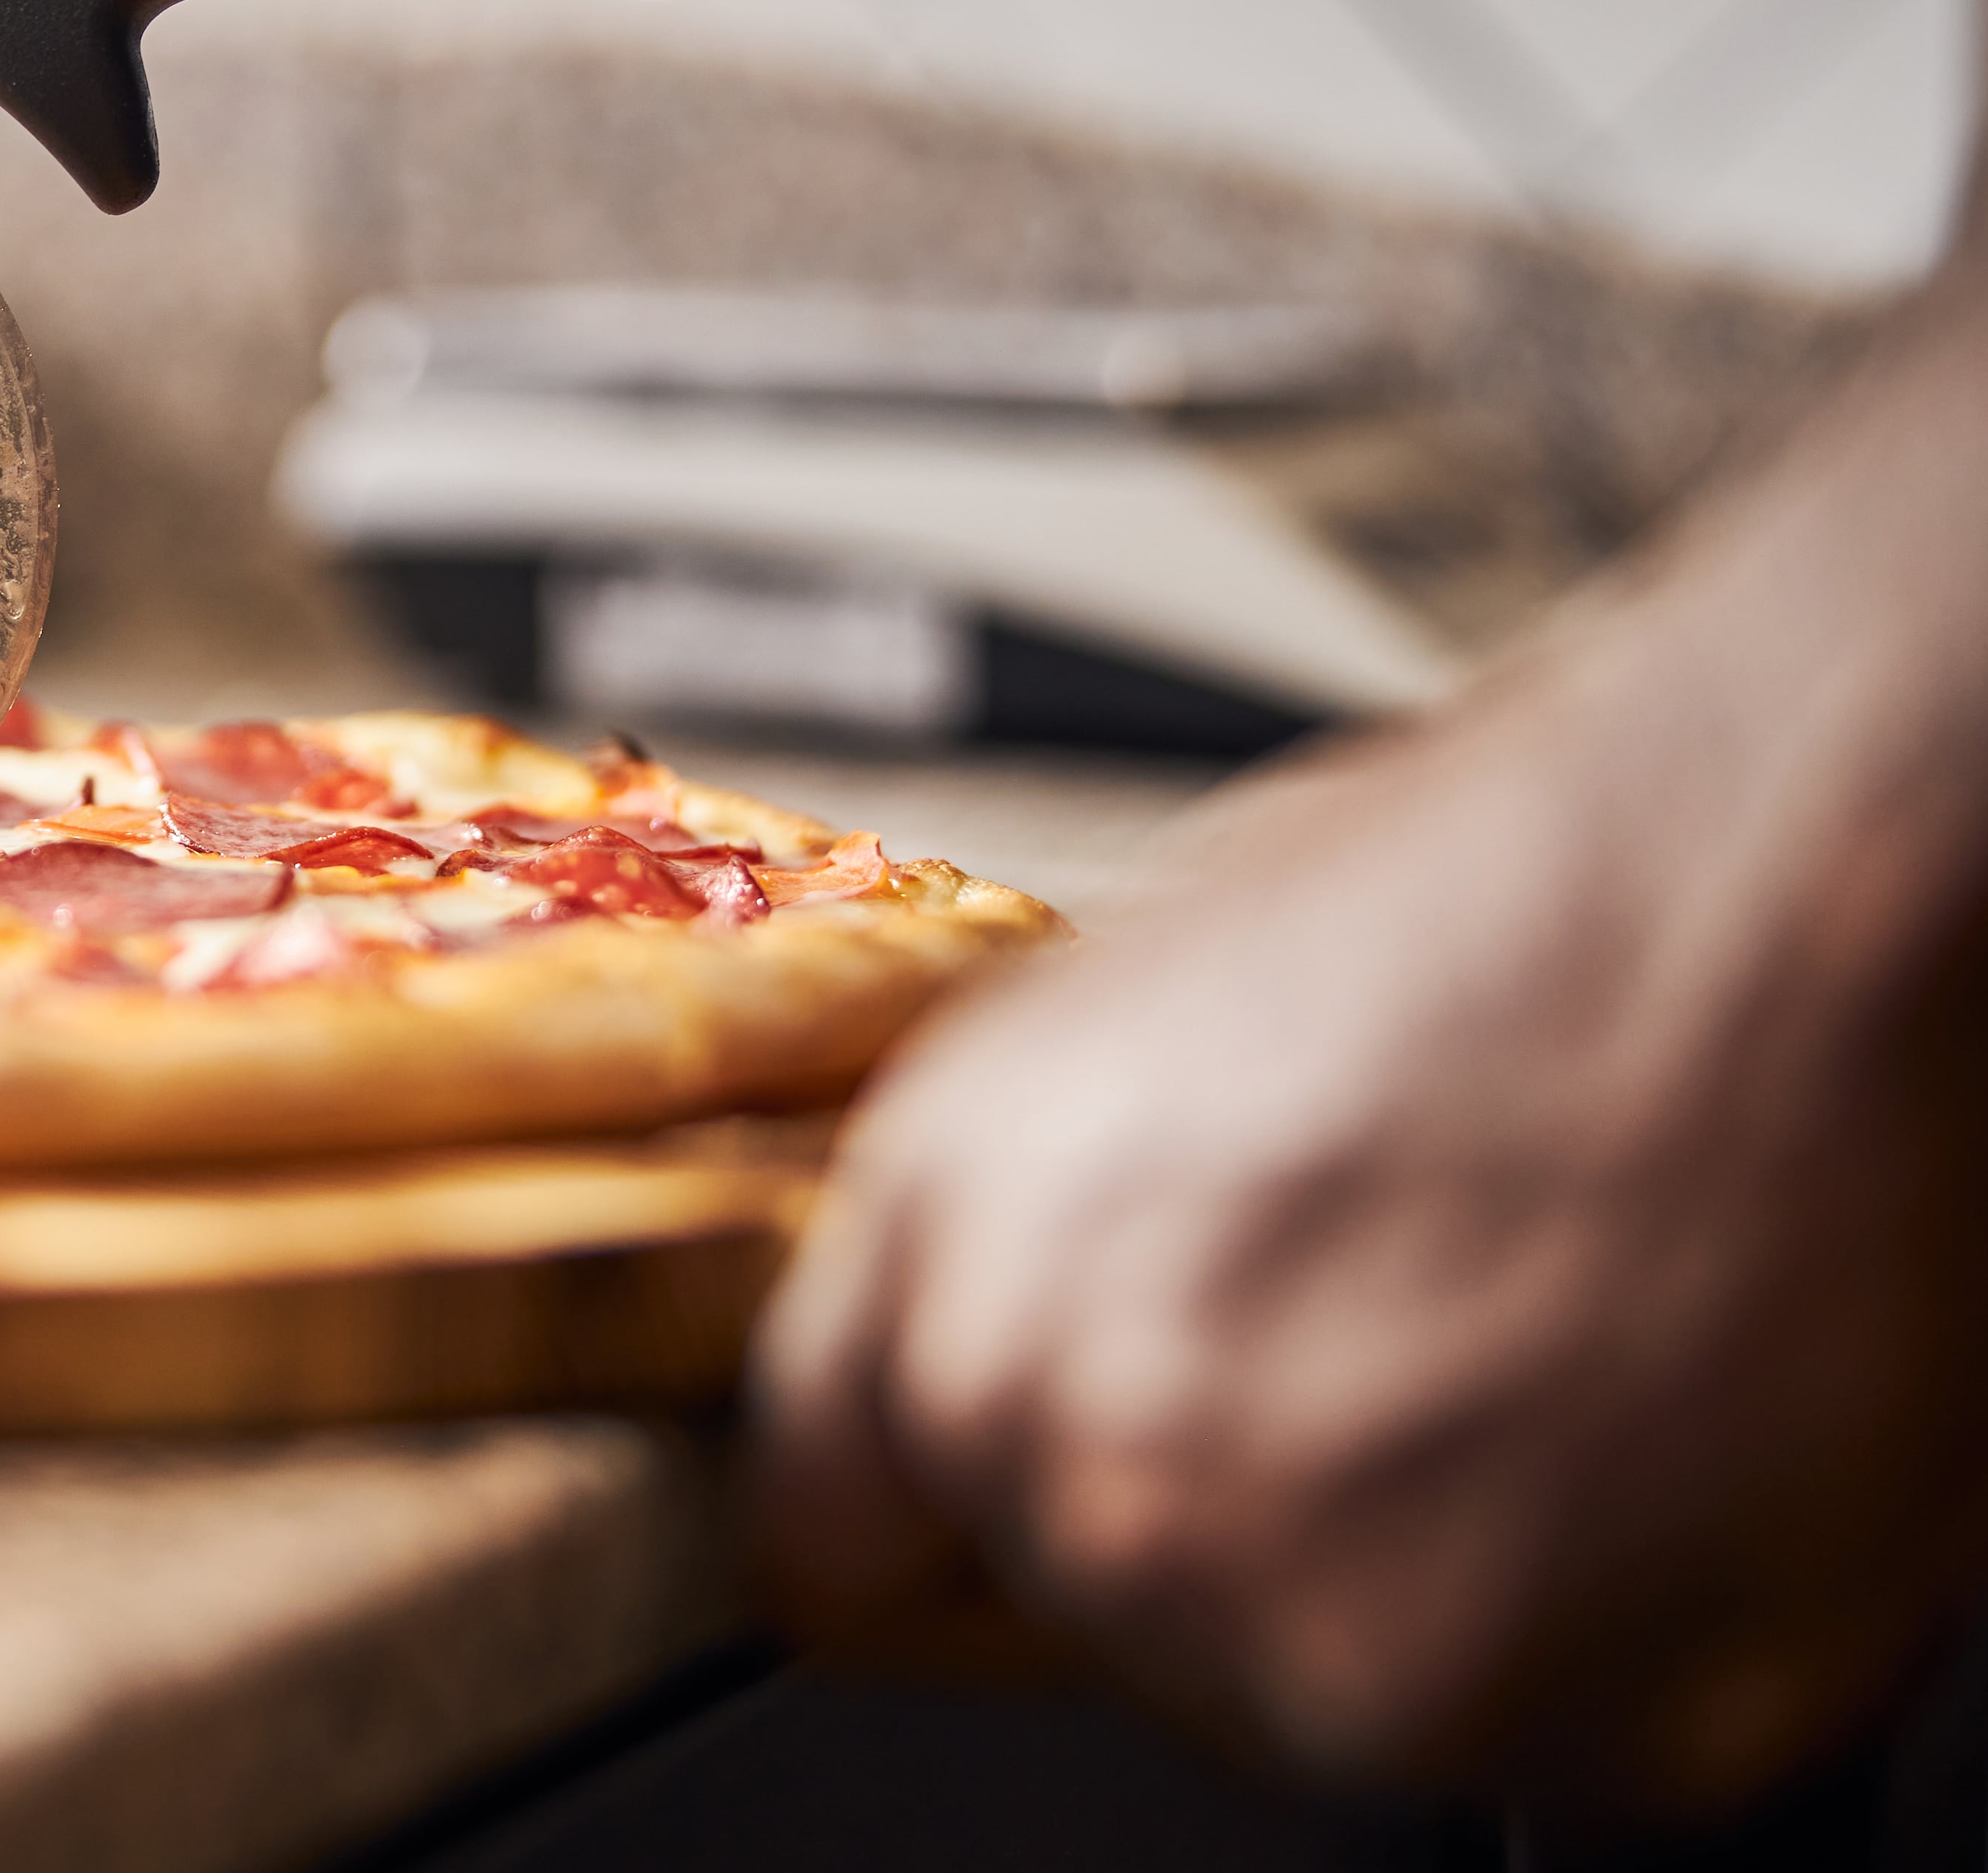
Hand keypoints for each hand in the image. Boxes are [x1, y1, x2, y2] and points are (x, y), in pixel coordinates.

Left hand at [751, 255, 1987, 1815]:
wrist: (1796, 882)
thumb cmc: (1504, 893)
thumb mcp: (1120, 1022)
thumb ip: (1012, 1235)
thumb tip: (985, 1340)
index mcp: (949, 1270)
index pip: (821, 1537)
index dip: (923, 1516)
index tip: (992, 1508)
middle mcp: (1085, 1466)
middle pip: (1073, 1608)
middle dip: (1187, 1511)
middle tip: (1353, 1344)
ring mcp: (1309, 1624)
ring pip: (1288, 1686)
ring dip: (1383, 1573)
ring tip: (1509, 1349)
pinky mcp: (1543, 1728)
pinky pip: (1509, 1736)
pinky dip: (1575, 1631)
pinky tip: (1620, 1424)